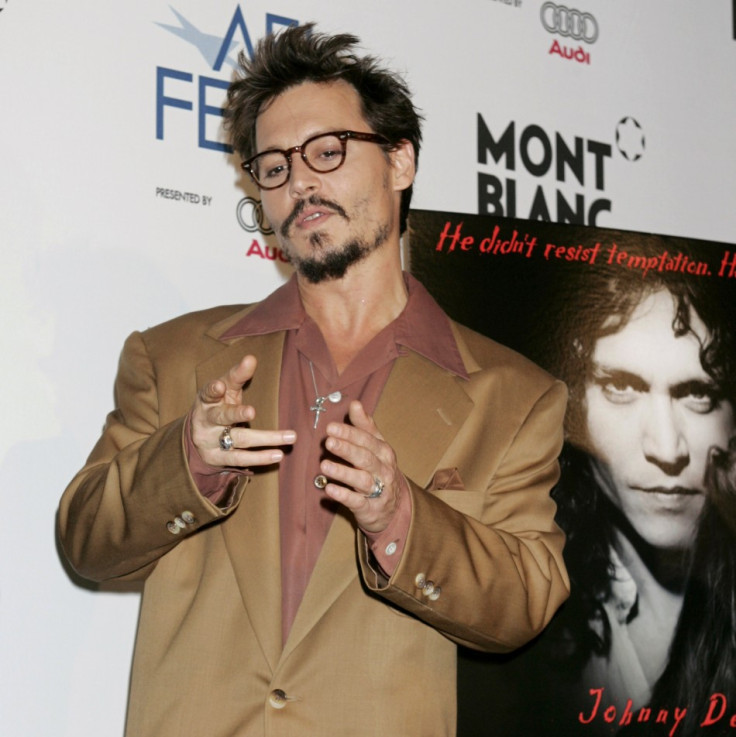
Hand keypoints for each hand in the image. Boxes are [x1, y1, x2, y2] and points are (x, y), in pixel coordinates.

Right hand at [190, 355, 295, 468]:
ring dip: (264, 438)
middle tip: (252, 411)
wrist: (198, 434)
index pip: (208, 392)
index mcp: (206, 400)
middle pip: (221, 417)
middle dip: (236, 413)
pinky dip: (259, 458)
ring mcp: (210, 441)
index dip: (213, 389)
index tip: (220, 385)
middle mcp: (206, 420)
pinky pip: (239, 459)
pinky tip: (277, 455)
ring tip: (288, 437)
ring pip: (238, 439)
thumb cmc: (218, 404)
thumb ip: (238, 375)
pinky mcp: (217, 458)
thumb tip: (251, 358)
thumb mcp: (225, 389)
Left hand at [320, 400, 406, 533]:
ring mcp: (378, 490)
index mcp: (383, 451)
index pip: (366, 440)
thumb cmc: (380, 470)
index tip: (330, 427)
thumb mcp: (376, 447)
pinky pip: (357, 502)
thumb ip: (365, 426)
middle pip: (365, 458)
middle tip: (328, 442)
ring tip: (324, 465)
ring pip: (362, 480)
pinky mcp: (370, 509)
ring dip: (343, 473)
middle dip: (347, 449)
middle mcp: (383, 470)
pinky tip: (329, 489)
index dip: (349, 433)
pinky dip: (343, 496)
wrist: (394, 506)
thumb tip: (355, 404)